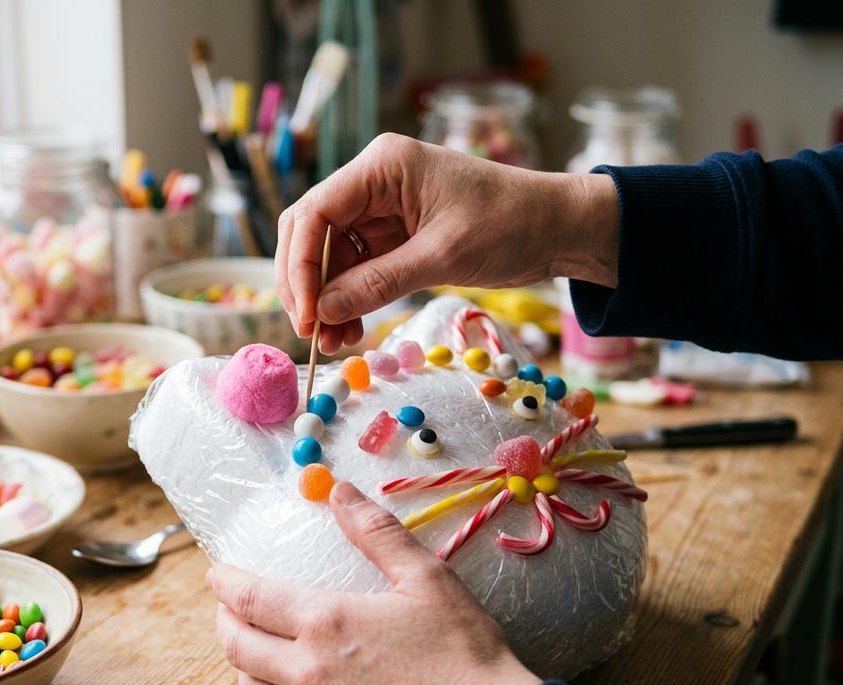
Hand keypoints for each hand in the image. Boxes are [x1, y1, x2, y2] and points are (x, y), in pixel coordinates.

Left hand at [208, 481, 540, 684]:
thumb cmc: (464, 653)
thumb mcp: (425, 578)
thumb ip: (376, 532)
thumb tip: (339, 492)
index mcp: (326, 622)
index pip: (249, 599)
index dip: (224, 582)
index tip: (216, 572)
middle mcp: (308, 672)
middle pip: (236, 646)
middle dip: (222, 620)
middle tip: (226, 606)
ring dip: (242, 664)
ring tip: (252, 647)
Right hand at [275, 133, 618, 352]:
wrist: (558, 228)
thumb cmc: (510, 224)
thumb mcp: (443, 255)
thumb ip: (379, 282)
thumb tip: (324, 312)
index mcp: (382, 166)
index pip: (315, 212)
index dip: (301, 266)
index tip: (307, 314)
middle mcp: (373, 183)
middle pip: (313, 233)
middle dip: (308, 285)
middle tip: (311, 332)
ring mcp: (381, 211)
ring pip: (330, 257)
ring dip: (328, 300)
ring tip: (333, 343)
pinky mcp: (393, 237)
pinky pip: (356, 270)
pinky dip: (350, 300)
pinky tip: (350, 330)